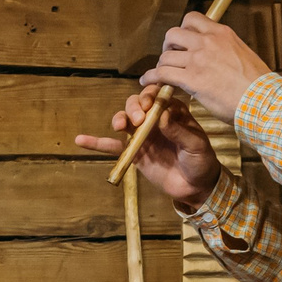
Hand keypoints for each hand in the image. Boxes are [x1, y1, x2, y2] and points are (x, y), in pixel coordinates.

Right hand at [75, 87, 223, 210]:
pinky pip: (113, 146)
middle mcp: (155, 120)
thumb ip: (179, 130)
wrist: (196, 187)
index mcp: (173, 112)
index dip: (150, 94)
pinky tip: (81, 140)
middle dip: (134, 106)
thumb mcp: (196, 145)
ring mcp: (143, 135)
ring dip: (119, 118)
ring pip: (125, 120)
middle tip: (137, 118)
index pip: (157, 95)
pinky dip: (97, 143)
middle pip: (137, 104)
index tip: (149, 103)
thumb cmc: (201, 161)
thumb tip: (162, 116)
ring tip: (120, 126)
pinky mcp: (134, 152)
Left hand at [144, 8, 273, 124]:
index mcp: (222, 33)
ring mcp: (198, 60)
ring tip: (162, 74)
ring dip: (161, 65)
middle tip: (171, 57)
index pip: (192, 19)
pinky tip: (148, 82)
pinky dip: (151, 77)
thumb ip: (226, 49)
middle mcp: (208, 42)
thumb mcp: (243, 54)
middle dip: (168, 45)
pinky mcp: (191, 79)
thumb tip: (217, 53)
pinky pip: (162, 73)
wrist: (261, 99)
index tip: (182, 42)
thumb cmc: (257, 84)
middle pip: (173, 33)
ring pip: (166, 55)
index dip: (182, 30)